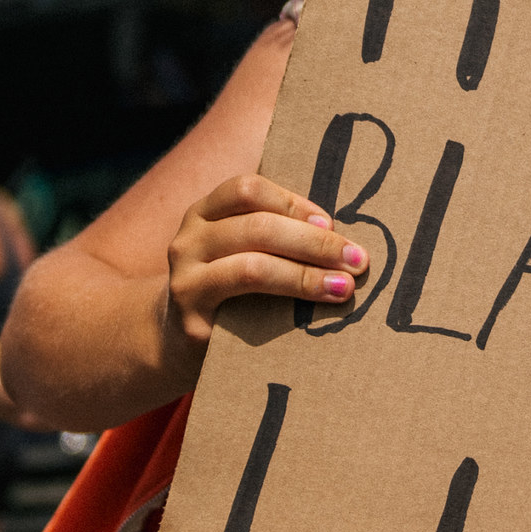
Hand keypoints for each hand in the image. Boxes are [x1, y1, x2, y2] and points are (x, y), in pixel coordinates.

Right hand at [165, 175, 367, 349]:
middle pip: (257, 226)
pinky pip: (243, 307)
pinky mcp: (193, 321)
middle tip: (356, 258)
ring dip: (306, 275)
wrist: (174, 342)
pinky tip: (310, 314)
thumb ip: (274, 236)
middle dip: (315, 241)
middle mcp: (189, 240)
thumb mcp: (239, 253)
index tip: (332, 222)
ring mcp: (185, 279)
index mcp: (204, 213)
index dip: (293, 202)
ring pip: (253, 266)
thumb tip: (343, 237)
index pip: (248, 189)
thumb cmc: (226, 291)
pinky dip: (285, 302)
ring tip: (343, 287)